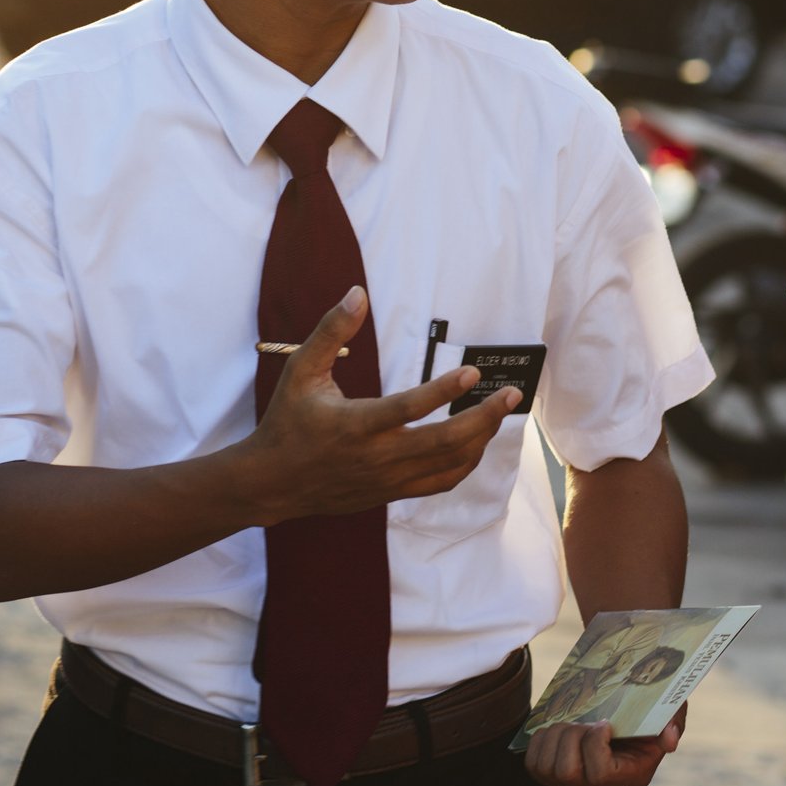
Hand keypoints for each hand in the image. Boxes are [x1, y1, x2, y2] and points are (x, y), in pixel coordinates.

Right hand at [242, 287, 518, 521]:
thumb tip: (356, 294)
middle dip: (484, 418)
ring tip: (500, 411)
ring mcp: (388, 479)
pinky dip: (465, 463)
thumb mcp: (300, 370)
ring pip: (449, 464)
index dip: (444, 390)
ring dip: (481, 438)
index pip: (409, 408)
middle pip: (444, 442)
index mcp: (356, 424)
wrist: (273, 484)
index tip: (474, 373)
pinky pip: (440, 482)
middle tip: (511, 394)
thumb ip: (331, 331)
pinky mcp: (392, 492)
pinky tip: (476, 442)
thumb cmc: (288, 422)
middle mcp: (378, 456)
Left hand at [524, 704, 683, 785]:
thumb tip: (669, 739)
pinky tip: (556, 729)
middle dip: (570, 737)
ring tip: (570, 722)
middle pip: (568, 773)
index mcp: (632, 775)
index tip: (604, 722)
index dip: (594, 745)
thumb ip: (674, 719)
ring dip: (554, 736)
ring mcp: (576, 785)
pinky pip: (534, 764)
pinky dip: (539, 741)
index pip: (601, 775)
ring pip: (547, 769)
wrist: (622, 708)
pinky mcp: (554, 776)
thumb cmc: (648, 709)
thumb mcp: (669, 708)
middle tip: (583, 720)